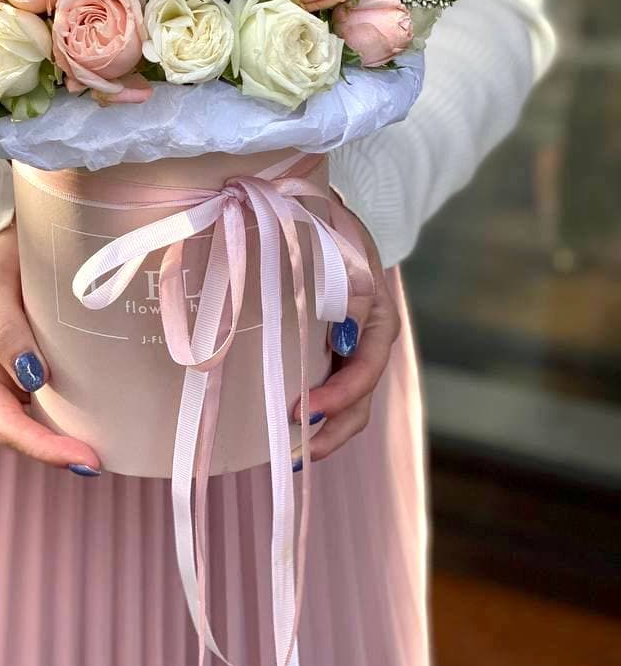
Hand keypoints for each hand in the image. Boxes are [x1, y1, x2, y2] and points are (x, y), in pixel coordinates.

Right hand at [0, 223, 101, 471]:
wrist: (8, 249)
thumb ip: (6, 329)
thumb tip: (32, 377)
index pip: (5, 423)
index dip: (40, 446)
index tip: (80, 456)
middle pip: (24, 433)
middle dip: (57, 452)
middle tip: (98, 462)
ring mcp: (17, 384)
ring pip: (42, 424)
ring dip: (70, 441)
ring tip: (109, 452)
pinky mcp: (42, 375)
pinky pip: (59, 403)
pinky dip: (79, 417)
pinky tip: (108, 423)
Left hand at [291, 225, 401, 464]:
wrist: (318, 211)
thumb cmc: (329, 225)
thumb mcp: (345, 248)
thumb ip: (353, 293)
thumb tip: (347, 342)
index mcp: (381, 317)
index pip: (367, 368)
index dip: (340, 395)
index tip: (304, 408)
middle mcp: (370, 342)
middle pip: (361, 400)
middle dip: (332, 429)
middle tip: (297, 451)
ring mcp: (350, 351)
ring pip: (348, 405)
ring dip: (323, 431)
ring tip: (291, 454)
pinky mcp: (329, 353)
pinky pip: (328, 391)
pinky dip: (313, 413)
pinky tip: (285, 431)